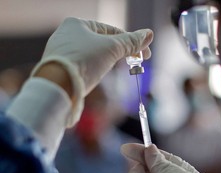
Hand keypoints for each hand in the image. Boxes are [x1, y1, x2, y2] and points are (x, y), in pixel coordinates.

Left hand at [32, 17, 152, 125]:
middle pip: (103, 42)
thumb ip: (130, 41)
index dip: (131, 41)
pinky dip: (96, 67)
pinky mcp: (62, 67)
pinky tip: (99, 73)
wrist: (58, 86)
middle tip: (136, 61)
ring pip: (93, 53)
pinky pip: (84, 64)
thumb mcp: (111, 48)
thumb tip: (148, 34)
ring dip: (109, 60)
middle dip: (121, 51)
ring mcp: (63, 52)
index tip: (145, 54)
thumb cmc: (83, 61)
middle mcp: (67, 35)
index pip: (112, 30)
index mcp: (77, 24)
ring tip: (118, 67)